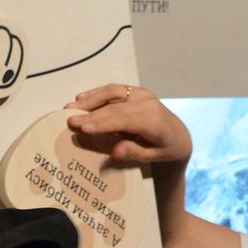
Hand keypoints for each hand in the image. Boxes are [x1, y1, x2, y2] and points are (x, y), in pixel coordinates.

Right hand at [66, 84, 192, 168]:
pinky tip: (80, 98)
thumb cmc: (164, 150)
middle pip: (114, 107)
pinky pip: (114, 89)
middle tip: (70, 121)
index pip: (124, 120)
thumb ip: (135, 153)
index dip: (102, 123)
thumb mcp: (154, 157)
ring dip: (89, 100)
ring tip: (70, 108)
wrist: (178, 134)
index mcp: (154, 121)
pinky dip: (96, 93)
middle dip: (90, 114)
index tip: (83, 128)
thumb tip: (115, 151)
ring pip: (112, 93)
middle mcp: (148, 103)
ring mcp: (142, 94)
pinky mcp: (135, 91)